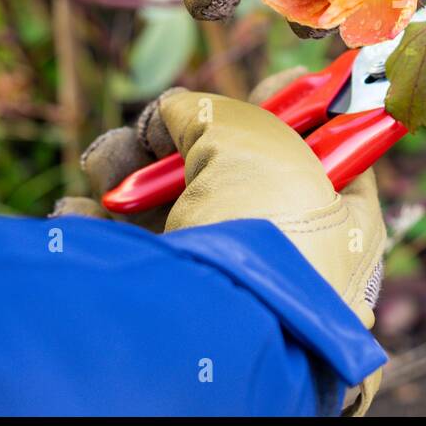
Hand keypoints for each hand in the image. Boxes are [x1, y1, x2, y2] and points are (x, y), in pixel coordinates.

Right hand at [70, 74, 386, 413]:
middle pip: (230, 170)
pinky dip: (96, 223)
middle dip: (179, 140)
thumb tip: (173, 114)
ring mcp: (225, 280)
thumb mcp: (251, 142)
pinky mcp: (166, 302)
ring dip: (127, 172)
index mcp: (341, 220)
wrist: (211, 338)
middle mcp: (289, 252)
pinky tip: (84, 213)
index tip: (259, 88)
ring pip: (167, 204)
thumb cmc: (260, 232)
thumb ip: (213, 112)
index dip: (291, 109)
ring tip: (107, 167)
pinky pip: (127, 250)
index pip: (326, 149)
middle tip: (156, 130)